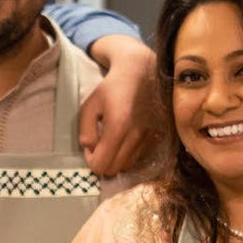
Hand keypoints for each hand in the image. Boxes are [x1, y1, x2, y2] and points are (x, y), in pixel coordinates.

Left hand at [79, 35, 157, 176]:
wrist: (141, 72)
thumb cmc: (111, 87)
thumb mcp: (90, 104)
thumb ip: (86, 129)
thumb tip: (90, 148)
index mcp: (118, 126)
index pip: (101, 165)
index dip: (91, 160)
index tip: (90, 146)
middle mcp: (136, 135)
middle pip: (114, 170)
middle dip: (102, 162)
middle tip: (98, 146)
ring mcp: (149, 137)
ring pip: (127, 166)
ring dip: (116, 159)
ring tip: (111, 142)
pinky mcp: (156, 136)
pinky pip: (138, 157)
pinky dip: (128, 154)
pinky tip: (124, 139)